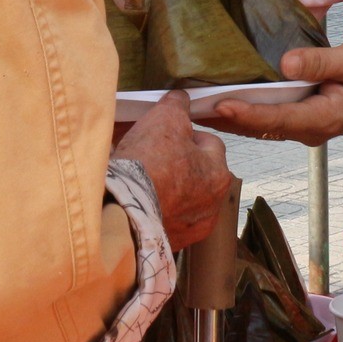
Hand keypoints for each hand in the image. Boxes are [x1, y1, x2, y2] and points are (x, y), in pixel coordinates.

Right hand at [113, 90, 231, 248]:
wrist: (123, 211)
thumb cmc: (150, 162)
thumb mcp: (166, 118)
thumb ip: (177, 105)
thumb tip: (181, 97)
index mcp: (219, 174)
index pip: (209, 143)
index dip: (185, 133)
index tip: (165, 134)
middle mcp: (212, 205)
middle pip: (195, 172)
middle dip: (176, 161)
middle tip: (150, 155)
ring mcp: (192, 229)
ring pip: (181, 196)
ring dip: (166, 186)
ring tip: (140, 178)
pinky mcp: (170, 244)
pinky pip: (165, 218)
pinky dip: (155, 208)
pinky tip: (137, 199)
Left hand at [204, 39, 342, 146]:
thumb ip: (321, 62)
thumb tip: (285, 63)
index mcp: (323, 118)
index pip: (274, 119)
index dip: (243, 112)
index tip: (214, 104)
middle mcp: (311, 129)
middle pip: (260, 127)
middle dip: (223, 119)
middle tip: (187, 109)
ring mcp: (308, 125)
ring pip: (261, 126)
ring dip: (230, 118)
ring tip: (195, 107)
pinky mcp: (307, 117)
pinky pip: (271, 119)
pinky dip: (246, 112)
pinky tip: (225, 102)